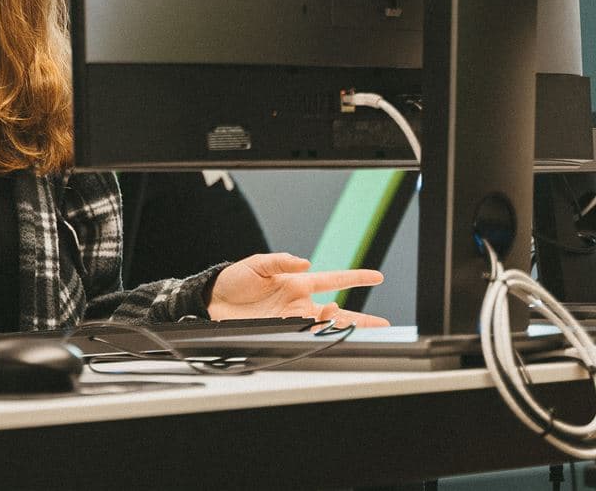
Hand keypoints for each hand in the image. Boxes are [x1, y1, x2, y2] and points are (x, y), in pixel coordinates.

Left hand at [207, 252, 388, 327]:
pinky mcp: (278, 331)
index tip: (376, 277)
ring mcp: (290, 318)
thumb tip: (305, 262)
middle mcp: (298, 302)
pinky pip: (301, 334)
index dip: (354, 278)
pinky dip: (312, 334)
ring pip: (321, 325)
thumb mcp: (258, 264)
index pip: (332, 280)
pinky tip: (319, 330)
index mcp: (297, 283)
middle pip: (336, 311)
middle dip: (359, 318)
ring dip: (333, 323)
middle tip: (380, 324)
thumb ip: (281, 261)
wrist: (214, 300)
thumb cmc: (236, 279)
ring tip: (341, 317)